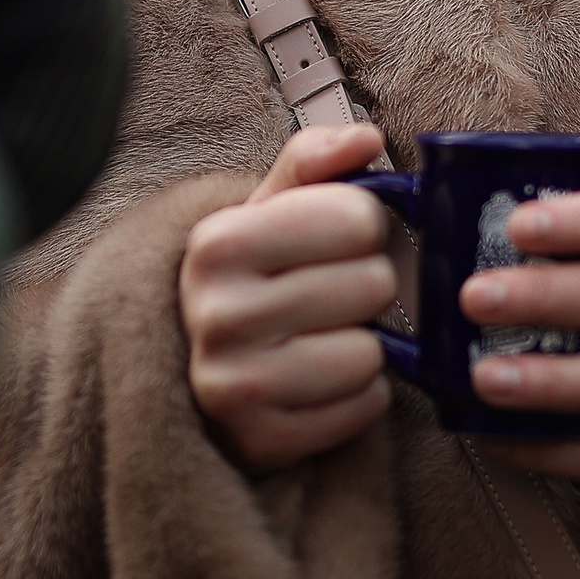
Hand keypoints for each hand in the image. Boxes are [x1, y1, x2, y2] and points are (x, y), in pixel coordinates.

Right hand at [180, 125, 397, 472]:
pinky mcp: (260, 439)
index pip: (357, 217)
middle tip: (329, 292)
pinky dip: (357, 396)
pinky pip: (365, 408)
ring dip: (362, 345)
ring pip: (370, 353)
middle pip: (373, 284)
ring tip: (321, 337)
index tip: (336, 238)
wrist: (206, 365)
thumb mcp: (269, 208)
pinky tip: (319, 381)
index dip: (362, 225)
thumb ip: (315, 161)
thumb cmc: (254, 275)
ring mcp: (232, 384)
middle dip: (366, 285)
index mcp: (217, 243)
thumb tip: (366, 139)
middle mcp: (214, 314)